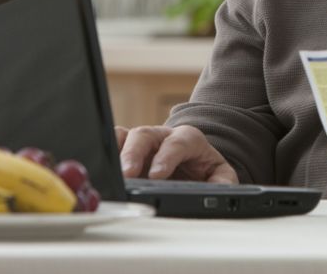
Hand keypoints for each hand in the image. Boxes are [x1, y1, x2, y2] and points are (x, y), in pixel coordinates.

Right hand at [116, 124, 238, 183]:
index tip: (157, 175)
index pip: (177, 143)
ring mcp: (143, 142)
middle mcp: (162, 136)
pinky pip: (113, 143)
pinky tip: (102, 169)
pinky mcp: (127, 149)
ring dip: (116, 153)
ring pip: (125, 136)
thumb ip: (223, 181)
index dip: (166, 157)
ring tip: (110, 173)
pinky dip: (106, 152)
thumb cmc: (204, 169)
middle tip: (127, 174)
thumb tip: (219, 191)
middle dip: (134, 153)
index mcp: (188, 139)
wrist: (194, 163)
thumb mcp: (220, 175)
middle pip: (145, 134)